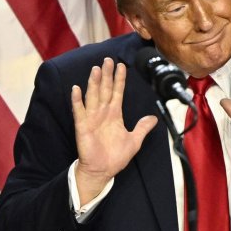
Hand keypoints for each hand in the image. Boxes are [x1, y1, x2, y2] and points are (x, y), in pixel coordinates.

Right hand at [71, 58, 156, 204]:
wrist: (102, 170)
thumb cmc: (115, 156)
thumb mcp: (134, 140)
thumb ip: (142, 128)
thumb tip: (154, 118)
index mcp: (114, 115)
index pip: (117, 92)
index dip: (120, 79)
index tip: (121, 65)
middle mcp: (103, 113)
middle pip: (105, 90)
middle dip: (107, 75)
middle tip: (107, 59)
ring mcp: (92, 118)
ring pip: (93, 96)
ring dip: (94, 83)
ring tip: (96, 69)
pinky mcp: (83, 126)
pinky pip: (79, 111)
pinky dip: (77, 100)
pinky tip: (76, 89)